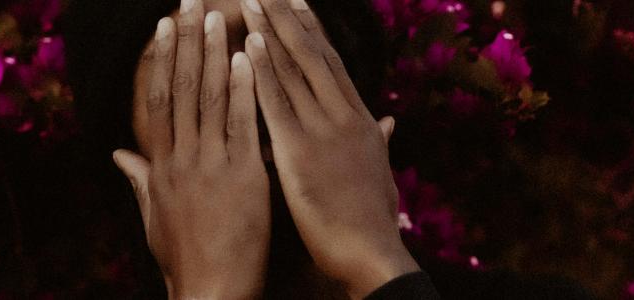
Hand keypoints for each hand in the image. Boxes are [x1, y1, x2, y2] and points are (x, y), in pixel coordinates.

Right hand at [113, 2, 268, 297]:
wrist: (210, 291)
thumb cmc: (185, 258)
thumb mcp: (153, 217)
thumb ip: (139, 179)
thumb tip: (120, 153)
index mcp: (161, 167)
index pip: (159, 101)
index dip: (162, 61)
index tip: (165, 28)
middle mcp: (181, 159)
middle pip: (182, 90)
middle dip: (186, 43)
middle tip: (189, 4)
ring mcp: (210, 165)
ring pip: (209, 100)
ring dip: (214, 54)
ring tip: (218, 17)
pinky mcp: (242, 177)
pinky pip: (241, 125)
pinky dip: (244, 89)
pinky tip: (249, 59)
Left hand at [240, 0, 419, 296]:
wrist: (371, 250)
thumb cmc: (374, 219)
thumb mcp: (382, 172)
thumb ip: (381, 142)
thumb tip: (388, 122)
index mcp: (360, 120)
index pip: (333, 65)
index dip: (313, 32)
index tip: (297, 6)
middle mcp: (344, 115)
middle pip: (313, 56)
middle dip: (288, 20)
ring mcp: (323, 130)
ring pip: (293, 71)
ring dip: (269, 34)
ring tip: (251, 3)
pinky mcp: (299, 151)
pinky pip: (275, 103)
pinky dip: (260, 72)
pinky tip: (246, 46)